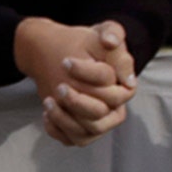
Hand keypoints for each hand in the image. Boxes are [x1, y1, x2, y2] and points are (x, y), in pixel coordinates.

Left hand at [14, 18, 136, 146]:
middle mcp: (115, 110)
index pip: (113, 91)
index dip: (88, 76)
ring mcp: (99, 123)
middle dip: (76, 101)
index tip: (66, 61)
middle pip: (99, 115)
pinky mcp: (82, 131)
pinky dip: (57, 130)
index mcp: (125, 89)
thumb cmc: (88, 45)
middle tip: (58, 85)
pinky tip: (47, 113)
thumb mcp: (102, 31)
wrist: (65, 56)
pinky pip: (71, 140)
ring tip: (48, 100)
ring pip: (85, 132)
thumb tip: (111, 42)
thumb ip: (112, 32)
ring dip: (63, 119)